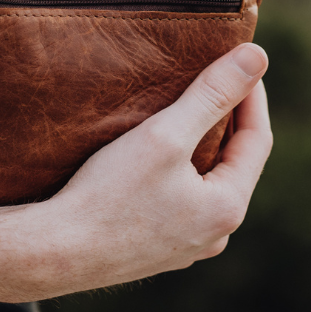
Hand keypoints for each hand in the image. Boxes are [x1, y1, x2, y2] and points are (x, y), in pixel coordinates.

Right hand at [25, 42, 271, 296]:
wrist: (53, 254)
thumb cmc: (107, 195)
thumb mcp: (164, 134)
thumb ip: (211, 95)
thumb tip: (257, 56)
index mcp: (227, 208)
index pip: (257, 140)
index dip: (250, 96)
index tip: (239, 62)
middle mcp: (214, 235)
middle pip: (233, 166)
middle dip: (226, 123)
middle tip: (211, 83)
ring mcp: (184, 248)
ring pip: (205, 187)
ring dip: (200, 151)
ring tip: (182, 118)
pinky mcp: (155, 252)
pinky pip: (179, 205)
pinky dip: (177, 176)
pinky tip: (152, 162)